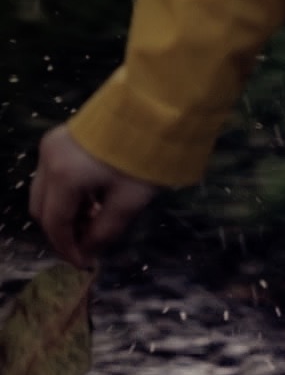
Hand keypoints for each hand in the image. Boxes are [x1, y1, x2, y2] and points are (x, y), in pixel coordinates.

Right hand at [29, 125, 160, 269]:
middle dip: (63, 231)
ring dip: (65, 213)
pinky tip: (93, 201)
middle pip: (43, 208)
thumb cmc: (144, 157)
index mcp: (63, 177)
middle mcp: (47, 160)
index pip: (54, 223)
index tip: (83, 264)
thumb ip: (106, 229)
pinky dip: (68, 194)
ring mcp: (50, 146)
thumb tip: (89, 250)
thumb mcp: (130, 200)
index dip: (67, 248)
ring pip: (45, 192)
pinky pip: (53, 175)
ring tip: (95, 222)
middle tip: (89, 245)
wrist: (152, 110)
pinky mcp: (59, 139)